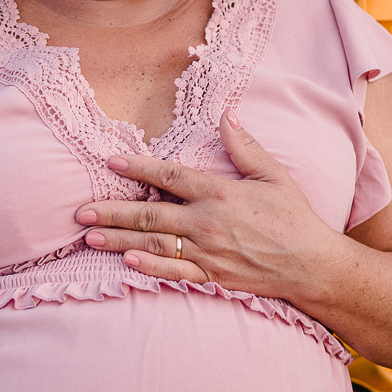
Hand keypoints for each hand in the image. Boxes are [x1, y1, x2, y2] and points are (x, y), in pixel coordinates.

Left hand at [75, 109, 333, 303]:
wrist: (312, 265)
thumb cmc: (294, 218)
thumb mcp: (274, 176)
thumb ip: (246, 147)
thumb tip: (227, 115)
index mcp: (219, 193)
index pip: (170, 176)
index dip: (139, 167)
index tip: (110, 161)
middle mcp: (207, 223)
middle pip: (150, 214)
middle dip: (112, 211)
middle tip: (79, 212)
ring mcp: (207, 252)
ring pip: (154, 245)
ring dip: (119, 240)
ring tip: (89, 237)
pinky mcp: (212, 277)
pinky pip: (174, 273)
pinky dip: (149, 268)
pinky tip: (126, 262)